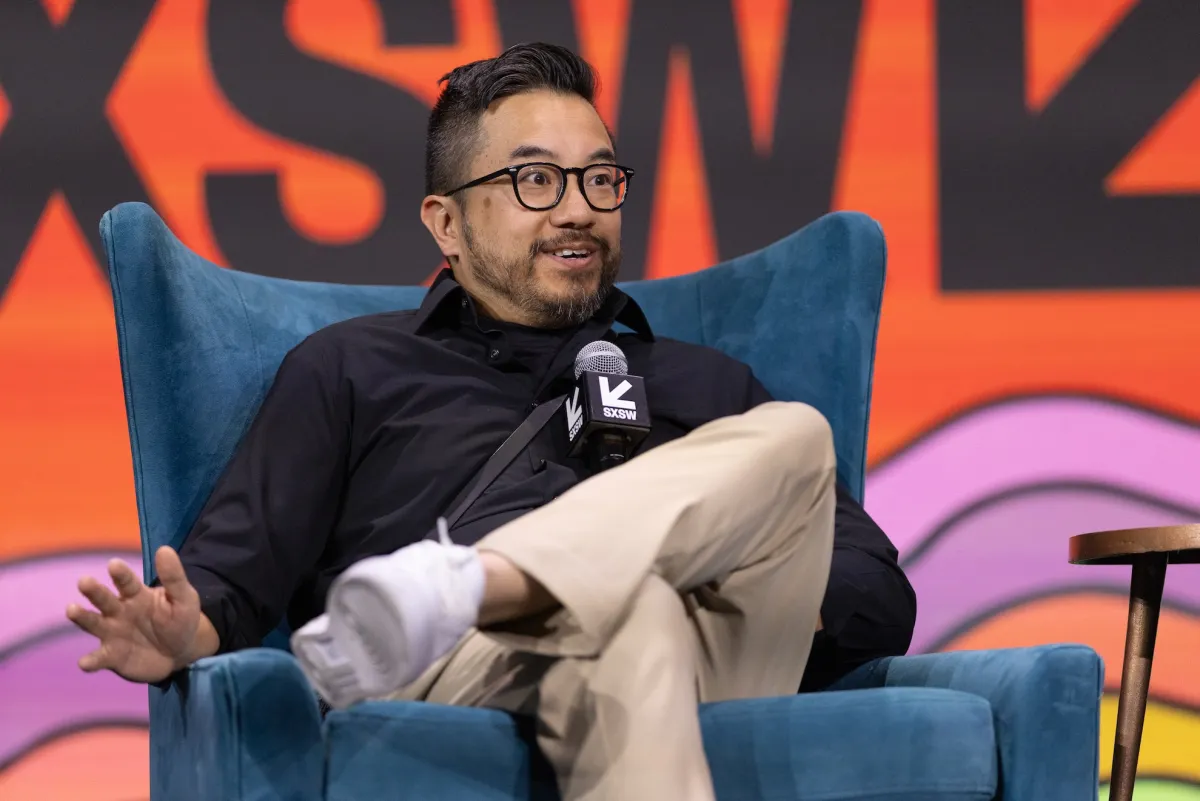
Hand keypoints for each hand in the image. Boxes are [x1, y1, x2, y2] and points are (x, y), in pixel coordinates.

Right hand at [67, 546, 209, 683]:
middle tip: (84, 581)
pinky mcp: (111, 656)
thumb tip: (164, 549)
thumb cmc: (179, 619)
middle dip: (94, 591)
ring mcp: (112, 633)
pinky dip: (91, 661)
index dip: (120, 573)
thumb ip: (174, 577)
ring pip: (94, 623)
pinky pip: (99, 658)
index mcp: (136, 594)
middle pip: (104, 599)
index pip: (127, 582)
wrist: (180, 652)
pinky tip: (85, 663)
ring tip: (71, 609)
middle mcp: (118, 611)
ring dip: (82, 617)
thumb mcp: (183, 598)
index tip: (113, 564)